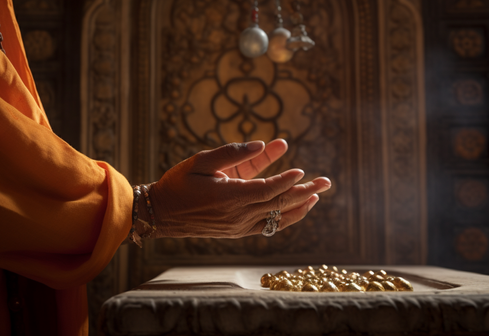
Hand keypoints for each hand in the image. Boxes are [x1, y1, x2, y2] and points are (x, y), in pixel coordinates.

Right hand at [149, 140, 330, 238]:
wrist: (162, 214)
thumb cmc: (179, 183)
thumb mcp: (201, 161)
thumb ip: (232, 153)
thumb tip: (262, 144)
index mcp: (228, 197)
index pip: (268, 190)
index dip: (287, 181)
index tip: (303, 171)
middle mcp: (237, 216)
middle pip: (279, 204)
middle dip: (304, 192)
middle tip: (327, 182)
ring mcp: (239, 227)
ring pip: (277, 218)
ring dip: (300, 207)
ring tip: (318, 195)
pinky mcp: (237, 232)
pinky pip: (268, 227)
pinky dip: (286, 219)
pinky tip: (299, 209)